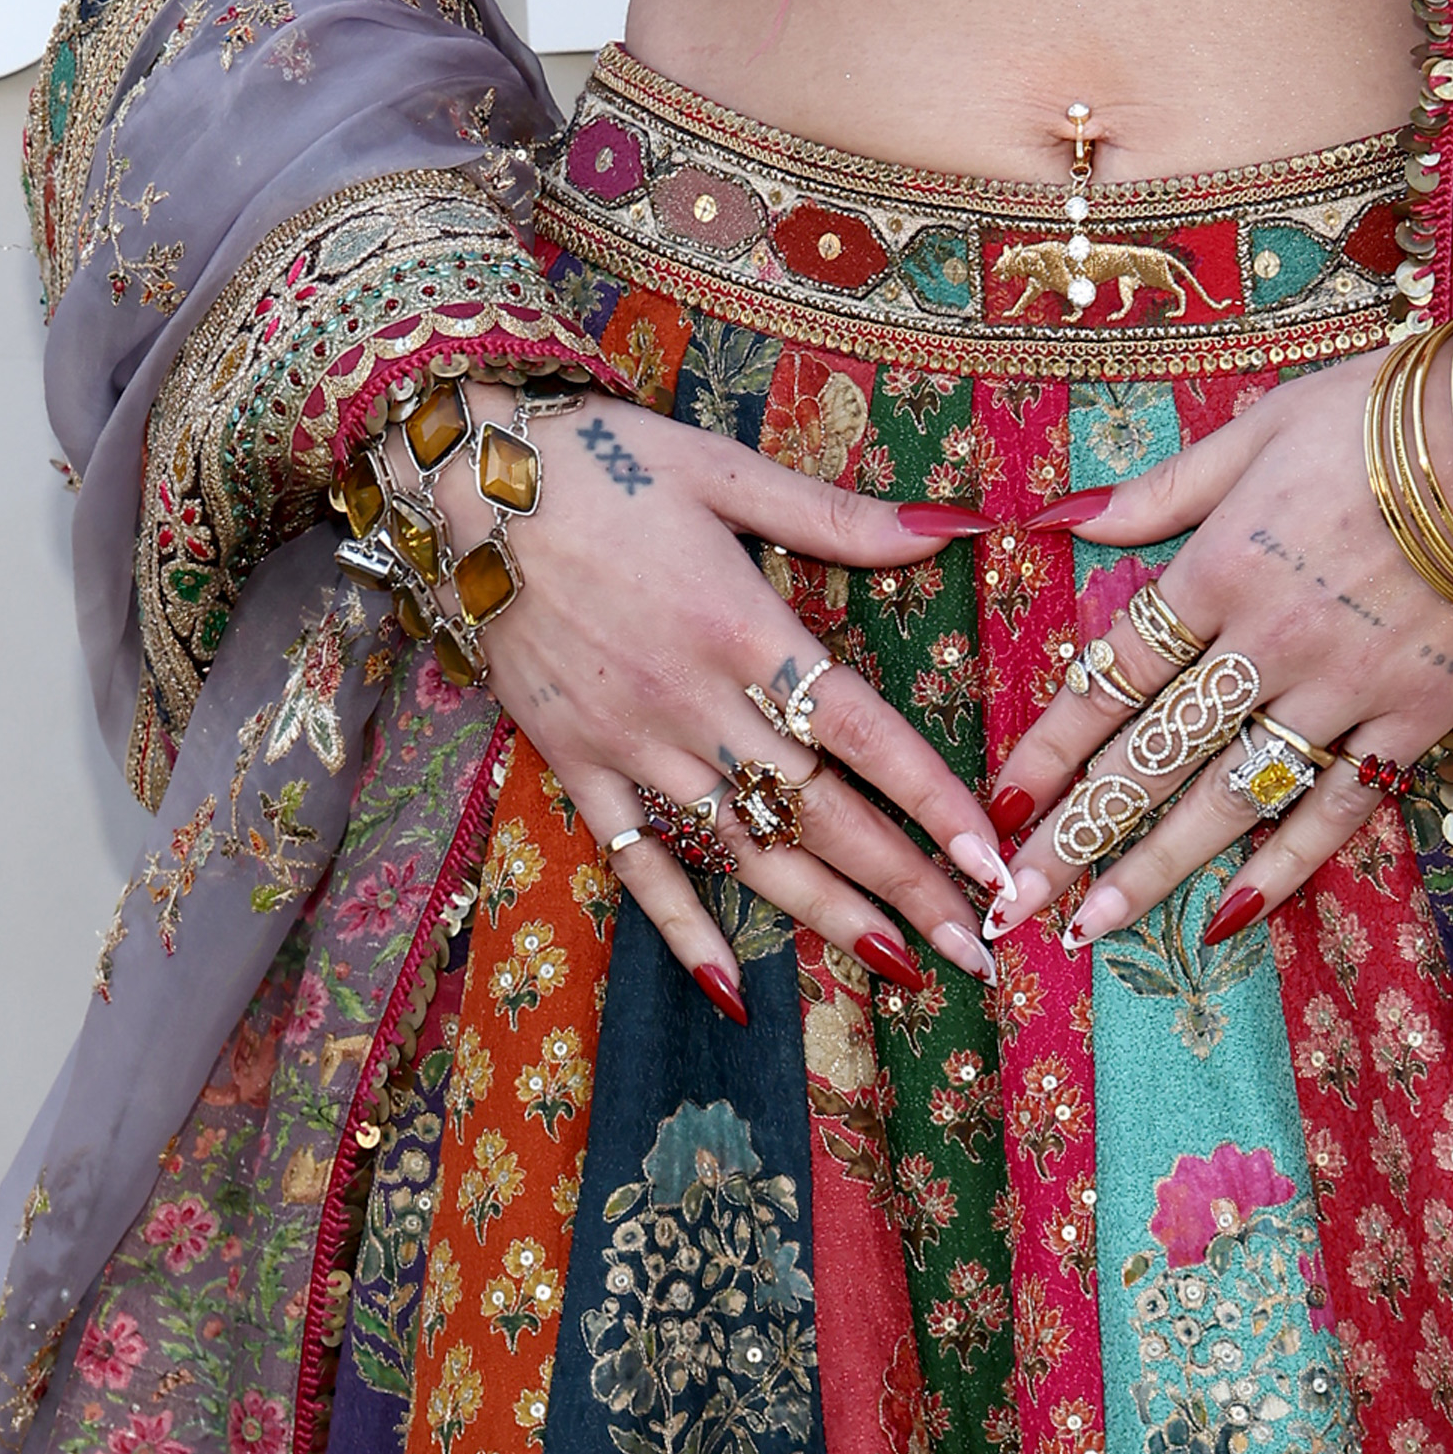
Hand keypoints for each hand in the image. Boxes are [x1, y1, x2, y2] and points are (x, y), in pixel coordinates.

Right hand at [450, 392, 1006, 1013]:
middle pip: (818, 810)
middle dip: (905, 883)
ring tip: (900, 968)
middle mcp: (693, 701)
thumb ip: (836, 514)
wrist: (463, 482)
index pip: (861, 731)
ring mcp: (630, 744)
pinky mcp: (573, 766)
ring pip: (744, 850)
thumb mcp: (724, 468)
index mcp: (741, 624)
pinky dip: (685, 930)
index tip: (989, 854)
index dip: (929, 797)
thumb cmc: (606, 463)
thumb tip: (950, 525)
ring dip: (826, 915)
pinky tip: (734, 991)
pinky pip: (638, 864)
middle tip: (977, 945)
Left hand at [981, 246, 1452, 950]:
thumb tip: (1067, 518)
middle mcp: (1267, 641)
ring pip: (1229, 796)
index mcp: (1219, 566)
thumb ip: (1163, 490)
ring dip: (1154, 868)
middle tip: (1016, 903)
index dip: (1052, 745)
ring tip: (1091, 928)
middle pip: (1154, 752)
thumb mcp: (1256, 428)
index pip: (1113, 674)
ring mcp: (1342, 690)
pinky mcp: (1413, 720)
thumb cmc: (1385, 413)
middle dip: (1077, 833)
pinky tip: (1229, 917)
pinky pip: (1336, 809)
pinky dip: (1283, 867)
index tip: (1002, 803)